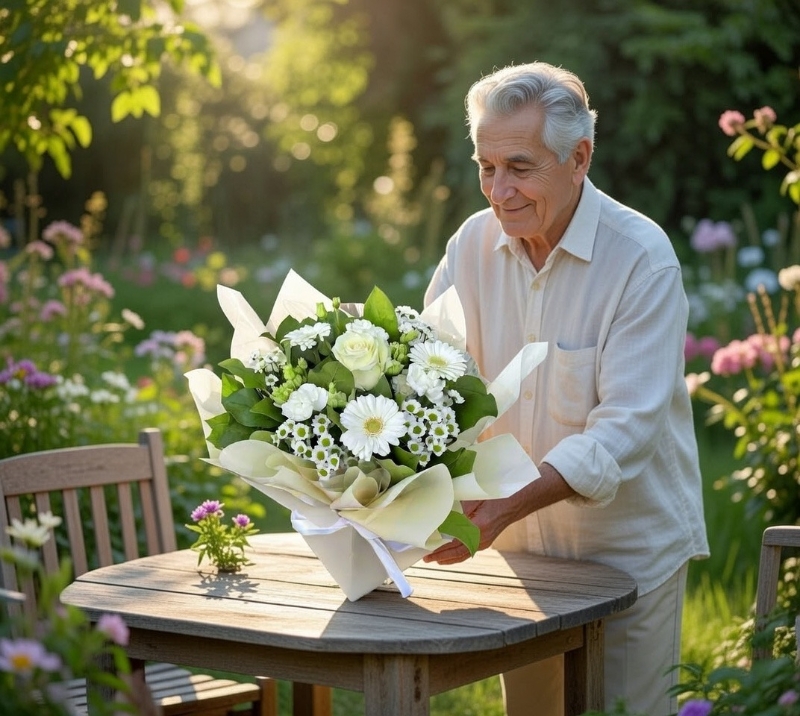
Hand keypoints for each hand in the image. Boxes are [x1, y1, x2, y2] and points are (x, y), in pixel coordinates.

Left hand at [422, 463, 575, 564]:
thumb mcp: (475, 499)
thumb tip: (441, 516)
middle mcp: (481, 539)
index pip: (454, 542)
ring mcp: (485, 542)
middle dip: (441, 557)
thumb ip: (460, 508)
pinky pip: (468, 550)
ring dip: (448, 557)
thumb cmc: (496, 496)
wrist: (516, 501)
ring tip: (435, 559)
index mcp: (478, 528)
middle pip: (457, 553)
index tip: (427, 552)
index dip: (440, 549)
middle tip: (426, 559)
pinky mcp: (486, 540)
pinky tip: (450, 554)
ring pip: (463, 554)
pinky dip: (457, 554)